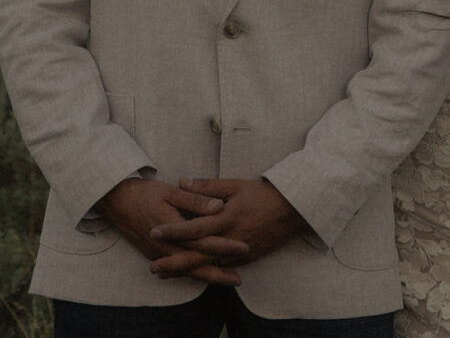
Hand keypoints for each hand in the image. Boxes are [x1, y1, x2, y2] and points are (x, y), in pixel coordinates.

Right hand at [98, 177, 246, 284]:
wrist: (118, 202)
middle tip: (239, 279)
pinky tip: (203, 275)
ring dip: (207, 276)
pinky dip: (191, 273)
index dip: (224, 246)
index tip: (243, 247)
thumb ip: (196, 200)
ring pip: (187, 270)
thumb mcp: (172, 191)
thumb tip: (219, 206)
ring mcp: (159, 253)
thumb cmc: (146, 193)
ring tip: (227, 280)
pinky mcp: (155, 255)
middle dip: (219, 272)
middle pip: (196, 264)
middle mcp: (166, 247)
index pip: (204, 241)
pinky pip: (177, 268)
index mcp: (174, 229)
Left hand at [148, 178, 304, 281]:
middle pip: (197, 256)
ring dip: (186, 270)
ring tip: (166, 273)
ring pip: (208, 265)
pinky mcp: (246, 259)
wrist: (291, 210)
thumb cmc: (262, 194)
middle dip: (173, 263)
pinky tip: (194, 271)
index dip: (172, 231)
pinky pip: (223, 266)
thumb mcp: (235, 185)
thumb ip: (207, 186)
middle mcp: (230, 240)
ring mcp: (239, 252)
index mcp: (225, 219)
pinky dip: (207, 269)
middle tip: (153, 267)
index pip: (193, 228)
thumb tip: (182, 181)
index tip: (154, 231)